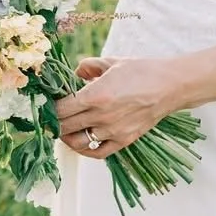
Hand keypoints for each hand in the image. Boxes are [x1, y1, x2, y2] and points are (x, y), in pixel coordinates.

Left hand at [55, 58, 185, 158]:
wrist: (170, 86)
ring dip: (66, 137)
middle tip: (49, 118)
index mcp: (95, 95)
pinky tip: (81, 141)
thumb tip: (74, 74)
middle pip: (64, 127)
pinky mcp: (124, 140)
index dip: (49, 109)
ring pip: (77, 142)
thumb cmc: (141, 71)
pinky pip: (97, 152)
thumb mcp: (111, 62)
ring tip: (64, 129)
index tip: (46, 105)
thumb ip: (88, 66)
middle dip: (53, 123)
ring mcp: (113, 131)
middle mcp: (101, 116)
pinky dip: (85, 149)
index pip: (60, 109)